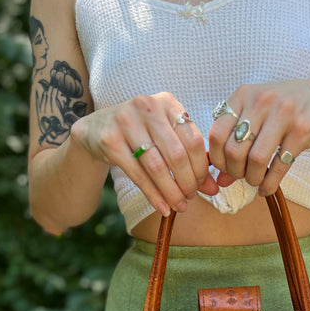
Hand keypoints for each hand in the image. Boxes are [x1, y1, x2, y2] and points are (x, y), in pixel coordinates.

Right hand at [70, 92, 218, 215]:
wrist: (96, 130)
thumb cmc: (140, 135)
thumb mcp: (165, 138)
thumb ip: (190, 158)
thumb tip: (213, 188)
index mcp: (167, 102)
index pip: (193, 139)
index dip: (201, 167)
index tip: (203, 186)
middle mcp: (147, 106)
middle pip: (176, 154)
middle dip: (187, 182)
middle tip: (190, 197)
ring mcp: (125, 121)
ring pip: (157, 167)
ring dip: (171, 192)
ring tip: (179, 206)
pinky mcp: (110, 140)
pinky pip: (138, 175)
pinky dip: (153, 195)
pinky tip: (162, 208)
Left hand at [208, 80, 309, 195]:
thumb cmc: (282, 111)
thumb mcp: (256, 119)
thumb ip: (234, 145)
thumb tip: (219, 181)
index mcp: (243, 95)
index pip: (216, 134)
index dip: (216, 159)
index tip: (225, 168)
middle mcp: (261, 101)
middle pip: (234, 150)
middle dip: (235, 172)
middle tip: (242, 176)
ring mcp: (283, 114)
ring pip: (256, 159)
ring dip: (252, 179)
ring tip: (255, 181)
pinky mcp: (302, 130)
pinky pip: (279, 166)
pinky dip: (270, 184)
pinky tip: (267, 188)